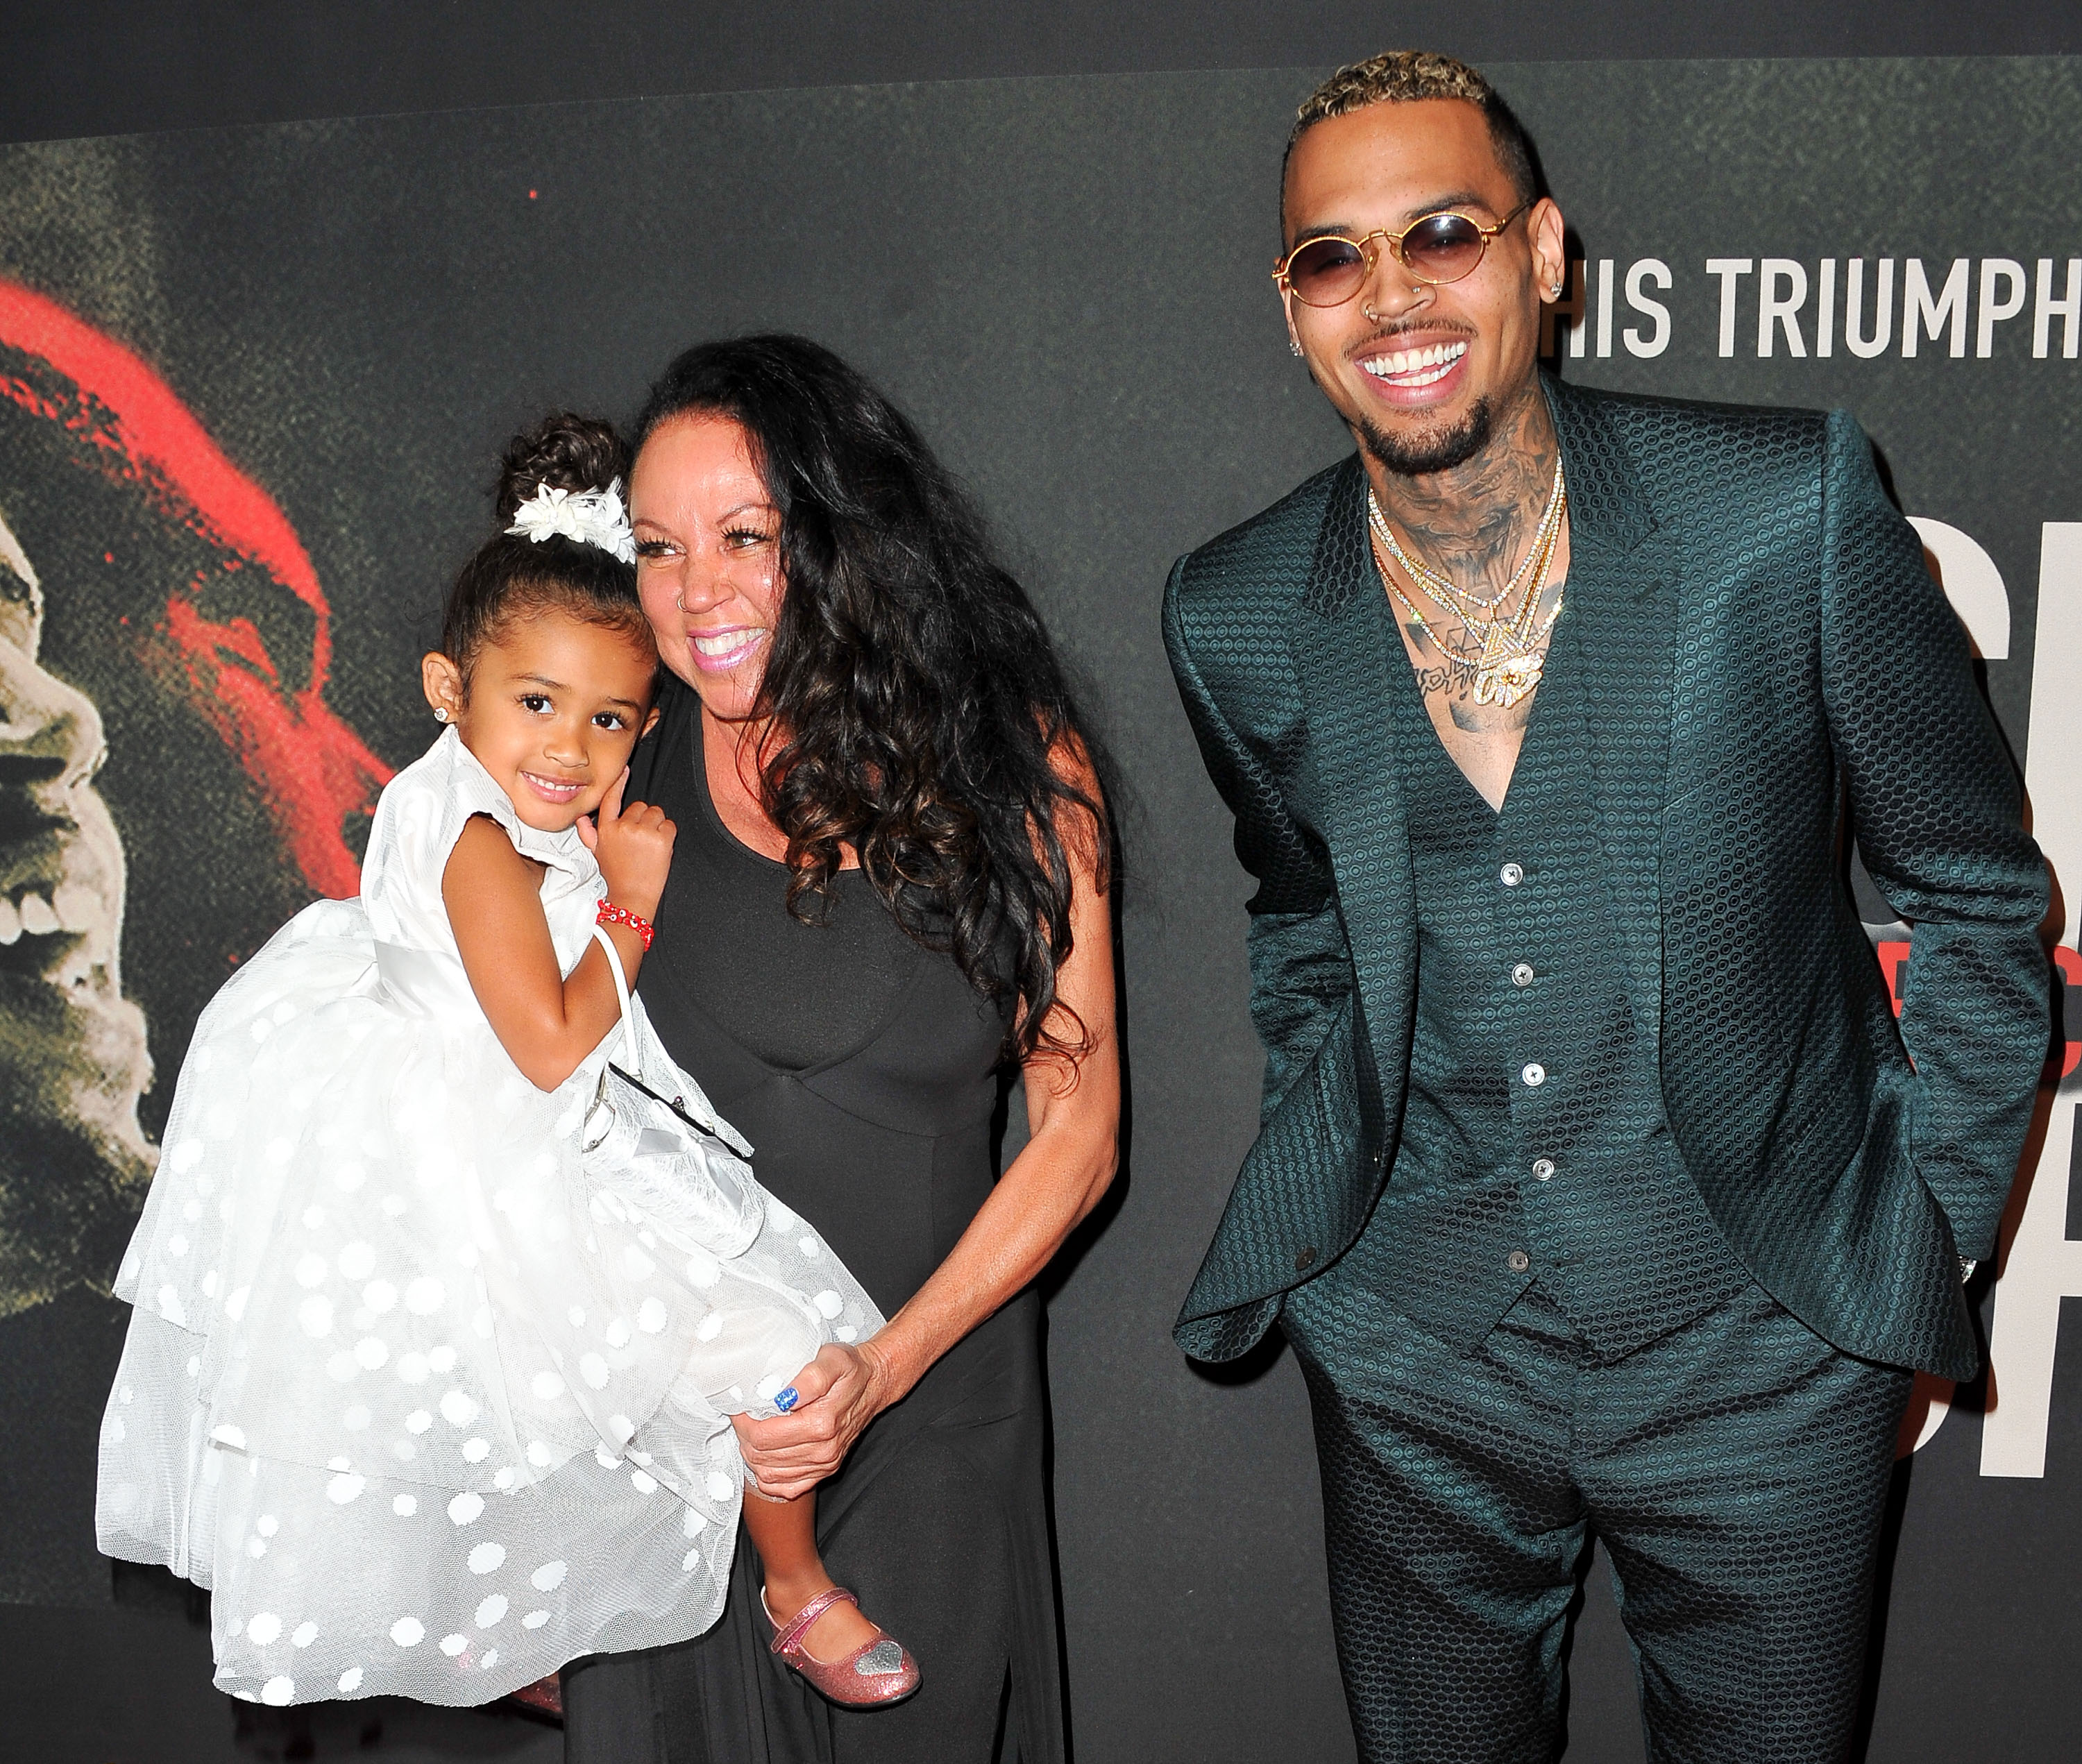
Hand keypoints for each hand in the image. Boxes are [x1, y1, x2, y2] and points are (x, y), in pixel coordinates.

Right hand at [577, 767, 673, 919]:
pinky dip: (669, 835)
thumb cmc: (616, 875)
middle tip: (641, 840)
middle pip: (642, 806)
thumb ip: (588, 833)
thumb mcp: (596, 853)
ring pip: (657, 814)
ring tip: (650, 845)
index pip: (611, 799)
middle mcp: (623, 827)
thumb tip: (580, 818)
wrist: (631, 896)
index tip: (624, 770)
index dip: (619, 783)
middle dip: (644, 819)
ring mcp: (642, 832)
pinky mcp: (661, 839)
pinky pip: (670, 825)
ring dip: (657, 826)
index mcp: (606, 828)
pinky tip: (660, 848)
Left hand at [730, 1339, 897, 1500]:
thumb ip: (810, 1378)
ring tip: (751, 1433)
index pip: (763, 1436)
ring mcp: (824, 1464)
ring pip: (769, 1474)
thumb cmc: (852, 1370)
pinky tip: (765, 1457)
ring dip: (752, 1456)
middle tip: (743, 1417)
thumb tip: (785, 1397)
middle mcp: (823, 1450)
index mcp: (820, 1424)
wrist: (875, 1383)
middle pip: (762, 1457)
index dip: (744, 1423)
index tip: (740, 1407)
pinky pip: (786, 1487)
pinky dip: (769, 1477)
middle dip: (745, 1437)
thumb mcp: (833, 1359)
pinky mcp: (825, 1471)